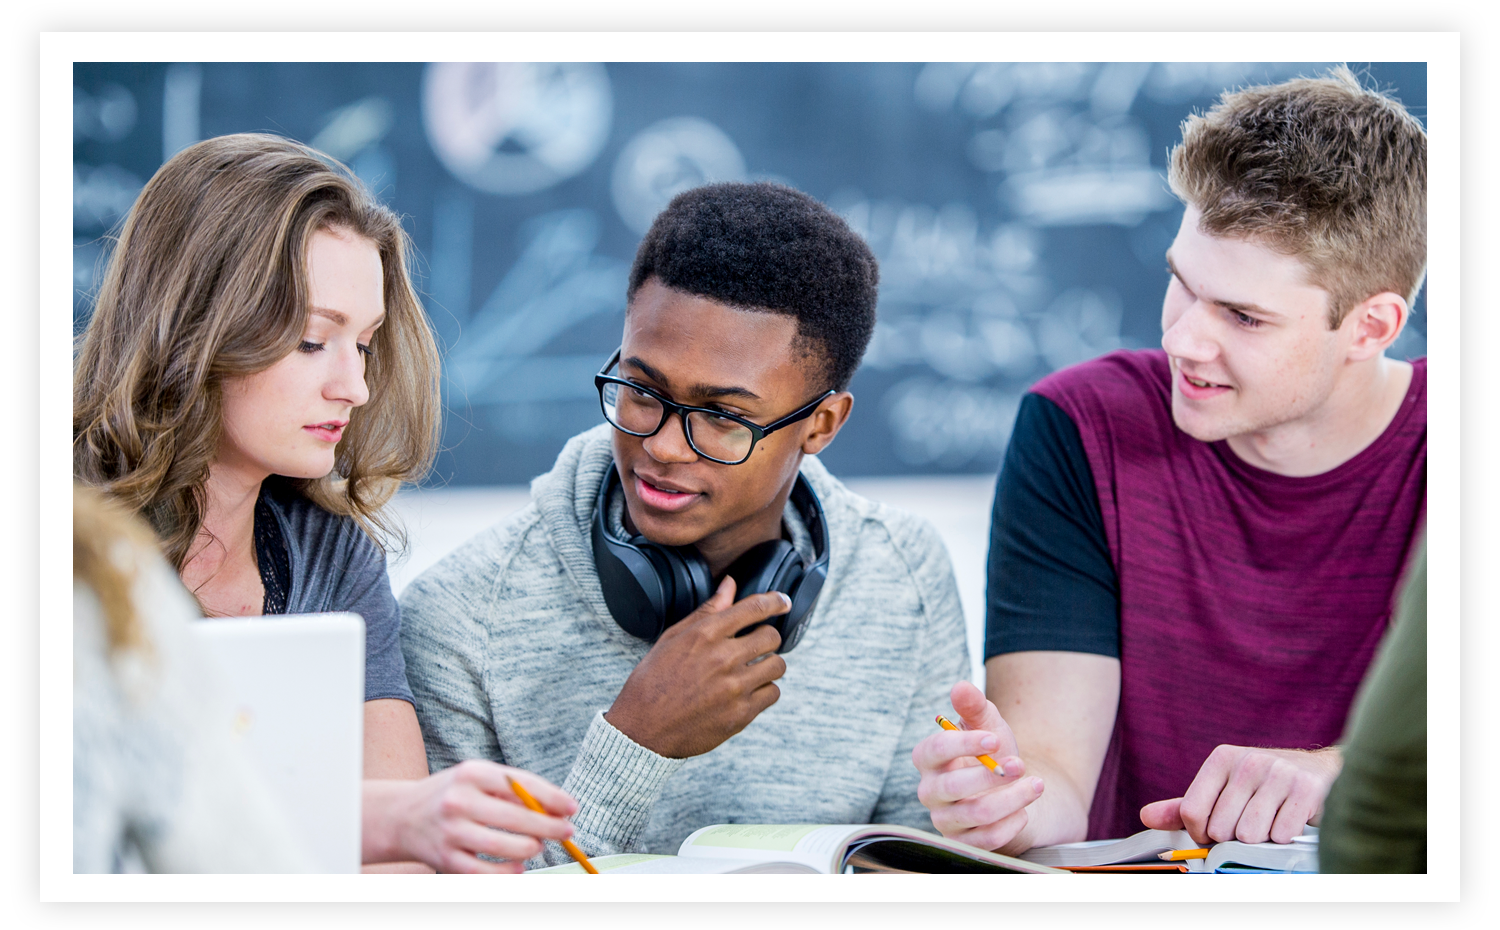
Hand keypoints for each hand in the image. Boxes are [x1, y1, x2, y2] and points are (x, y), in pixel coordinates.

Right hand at [364, 761, 578, 872]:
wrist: (401, 816)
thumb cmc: (452, 794)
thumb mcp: (476, 778)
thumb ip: (512, 788)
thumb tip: (555, 808)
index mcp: (471, 773)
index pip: (520, 784)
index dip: (552, 798)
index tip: (572, 807)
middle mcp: (459, 801)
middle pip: (517, 817)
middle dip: (549, 827)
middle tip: (566, 831)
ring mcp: (451, 832)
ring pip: (506, 847)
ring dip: (531, 849)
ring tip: (538, 846)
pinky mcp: (446, 860)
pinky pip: (487, 873)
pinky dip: (509, 871)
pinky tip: (519, 865)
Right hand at [605, 576, 789, 757]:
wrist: (642, 729)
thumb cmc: (653, 681)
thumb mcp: (672, 638)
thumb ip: (707, 610)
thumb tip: (729, 584)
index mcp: (705, 634)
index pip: (754, 608)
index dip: (775, 601)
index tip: (782, 602)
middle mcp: (723, 658)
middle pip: (772, 637)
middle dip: (767, 638)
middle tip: (756, 645)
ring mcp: (734, 688)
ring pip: (778, 666)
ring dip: (768, 665)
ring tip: (753, 669)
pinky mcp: (741, 714)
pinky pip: (773, 693)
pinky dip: (764, 690)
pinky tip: (748, 691)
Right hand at [912, 681, 1045, 852]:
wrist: (1008, 791)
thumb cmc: (992, 754)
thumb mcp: (988, 725)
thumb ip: (974, 706)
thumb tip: (960, 687)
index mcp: (928, 758)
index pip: (935, 750)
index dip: (964, 745)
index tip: (995, 739)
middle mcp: (930, 790)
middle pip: (952, 786)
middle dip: (991, 776)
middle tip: (1021, 765)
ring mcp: (944, 819)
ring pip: (974, 814)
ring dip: (1011, 799)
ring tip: (1036, 785)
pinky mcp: (963, 843)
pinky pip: (986, 840)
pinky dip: (1010, 825)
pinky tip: (1024, 812)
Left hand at [1139, 745, 1342, 844]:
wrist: (1320, 772)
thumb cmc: (1261, 787)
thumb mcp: (1222, 790)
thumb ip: (1184, 807)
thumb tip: (1145, 817)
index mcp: (1222, 758)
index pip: (1192, 812)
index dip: (1201, 834)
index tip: (1215, 833)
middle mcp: (1248, 761)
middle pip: (1221, 829)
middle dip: (1234, 839)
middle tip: (1251, 825)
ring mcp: (1279, 773)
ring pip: (1250, 835)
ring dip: (1260, 840)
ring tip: (1271, 821)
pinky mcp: (1307, 790)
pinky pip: (1280, 835)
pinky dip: (1283, 838)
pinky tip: (1290, 822)